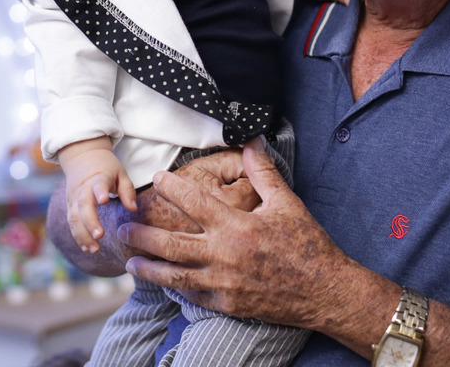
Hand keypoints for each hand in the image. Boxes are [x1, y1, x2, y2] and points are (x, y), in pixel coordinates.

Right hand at [59, 141, 136, 251]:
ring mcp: (73, 197)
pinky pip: (71, 222)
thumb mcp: (120, 172)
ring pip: (74, 217)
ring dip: (83, 234)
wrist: (82, 157)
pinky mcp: (69, 206)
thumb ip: (127, 190)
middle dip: (90, 222)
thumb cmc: (106, 167)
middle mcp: (83, 188)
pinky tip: (86, 248)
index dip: (100, 191)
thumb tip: (132, 208)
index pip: (98, 184)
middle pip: (83, 205)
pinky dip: (77, 236)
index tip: (104, 200)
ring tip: (95, 249)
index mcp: (98, 177)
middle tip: (100, 236)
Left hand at [118, 140, 355, 327]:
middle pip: (171, 243)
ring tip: (131, 262)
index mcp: (236, 226)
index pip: (194, 202)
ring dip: (149, 268)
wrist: (324, 290)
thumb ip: (262, 173)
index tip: (157, 177)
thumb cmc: (307, 244)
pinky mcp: (228, 304)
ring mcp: (223, 283)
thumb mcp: (286, 203)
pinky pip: (193, 296)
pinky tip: (163, 282)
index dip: (172, 187)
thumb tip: (251, 144)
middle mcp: (224, 255)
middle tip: (125, 226)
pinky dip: (174, 289)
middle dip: (144, 234)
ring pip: (175, 275)